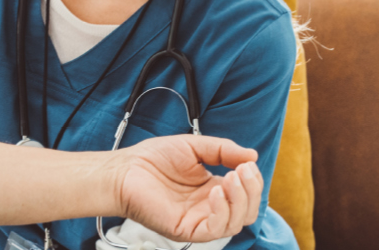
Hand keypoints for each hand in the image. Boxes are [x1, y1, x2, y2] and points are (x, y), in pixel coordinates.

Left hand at [112, 135, 263, 243]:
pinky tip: (215, 192)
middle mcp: (209, 208)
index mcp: (213, 190)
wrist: (125, 169)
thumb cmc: (153, 159)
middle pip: (247, 212)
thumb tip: (252, 156)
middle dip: (252, 191)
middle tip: (243, 170)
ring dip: (240, 200)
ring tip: (231, 177)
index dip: (253, 181)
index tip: (247, 163)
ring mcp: (198, 220)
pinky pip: (214, 229)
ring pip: (236, 223)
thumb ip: (224, 150)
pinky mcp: (186, 230)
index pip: (247, 195)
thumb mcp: (195, 147)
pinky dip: (222, 212)